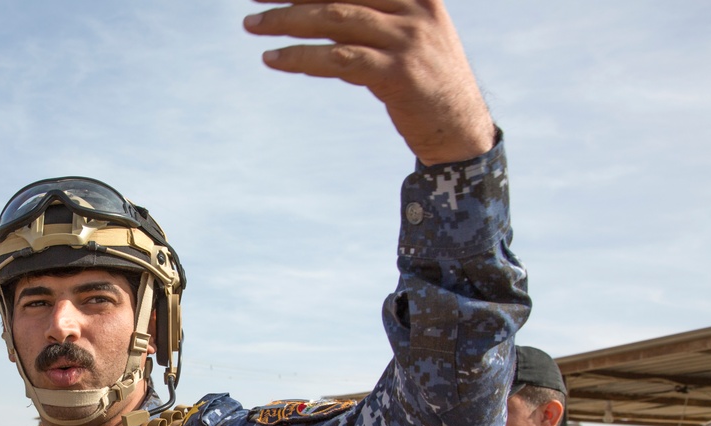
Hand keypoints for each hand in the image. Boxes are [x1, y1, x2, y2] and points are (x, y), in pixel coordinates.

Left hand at [243, 0, 494, 164]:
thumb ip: (372, 16)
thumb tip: (317, 9)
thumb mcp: (405, 36)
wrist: (459, 128)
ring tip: (251, 24)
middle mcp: (413, 5)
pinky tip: (275, 59)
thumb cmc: (425, 82)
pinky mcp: (399, 72)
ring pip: (335, 18)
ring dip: (288, 20)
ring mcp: (407, 38)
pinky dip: (303, 57)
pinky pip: (341, 59)